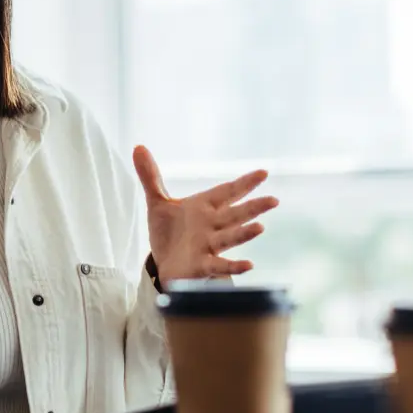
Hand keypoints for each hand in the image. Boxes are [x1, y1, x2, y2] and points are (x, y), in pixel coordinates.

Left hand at [132, 145, 277, 281]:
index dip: (244, 183)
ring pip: (229, 237)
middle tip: (274, 200)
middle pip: (234, 214)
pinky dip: (234, 266)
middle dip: (253, 207)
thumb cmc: (169, 233)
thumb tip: (138, 147)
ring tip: (260, 227)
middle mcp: (211, 225)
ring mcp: (209, 245)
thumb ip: (151, 176)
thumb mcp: (158, 202)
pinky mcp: (202, 264)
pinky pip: (219, 265)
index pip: (227, 192)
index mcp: (204, 207)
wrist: (164, 264)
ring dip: (244, 233)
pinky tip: (249, 265)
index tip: (263, 173)